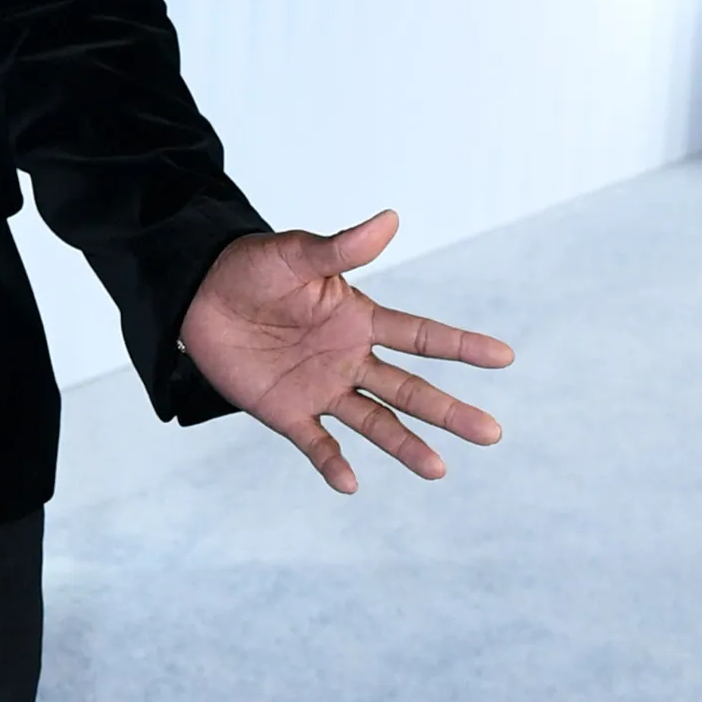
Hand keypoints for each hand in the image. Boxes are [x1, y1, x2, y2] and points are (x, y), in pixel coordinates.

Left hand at [177, 209, 510, 495]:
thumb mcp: (297, 254)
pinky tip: (350, 483)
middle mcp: (350, 358)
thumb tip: (390, 219)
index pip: (421, 335)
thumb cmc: (252, 267)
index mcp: (360, 319)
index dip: (462, 345)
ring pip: (375, 422)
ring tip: (438, 470)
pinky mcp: (286, 411)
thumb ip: (342, 249)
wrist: (197, 295)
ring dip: (406, 445)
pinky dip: (332, 463)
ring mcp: (321, 388)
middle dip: (450, 412)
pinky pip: (315, 442)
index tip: (504, 357)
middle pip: (410, 390)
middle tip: (492, 434)